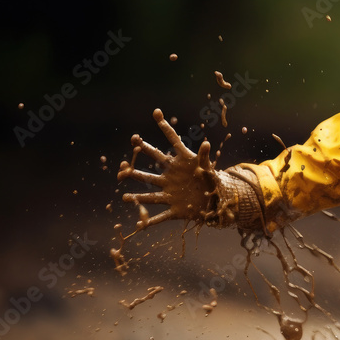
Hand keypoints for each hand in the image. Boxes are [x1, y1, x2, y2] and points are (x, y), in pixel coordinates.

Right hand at [118, 109, 217, 228]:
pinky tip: (139, 227)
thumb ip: (204, 157)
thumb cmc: (210, 181)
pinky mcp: (174, 210)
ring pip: (150, 194)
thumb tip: (205, 143)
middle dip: (138, 166)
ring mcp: (169, 193)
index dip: (165, 128)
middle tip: (126, 156)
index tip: (157, 112)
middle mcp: (170, 177)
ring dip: (138, 196)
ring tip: (124, 197)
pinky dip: (150, 222)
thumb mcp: (208, 168)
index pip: (172, 142)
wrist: (214, 201)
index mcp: (180, 162)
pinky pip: (161, 217)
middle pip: (151, 169)